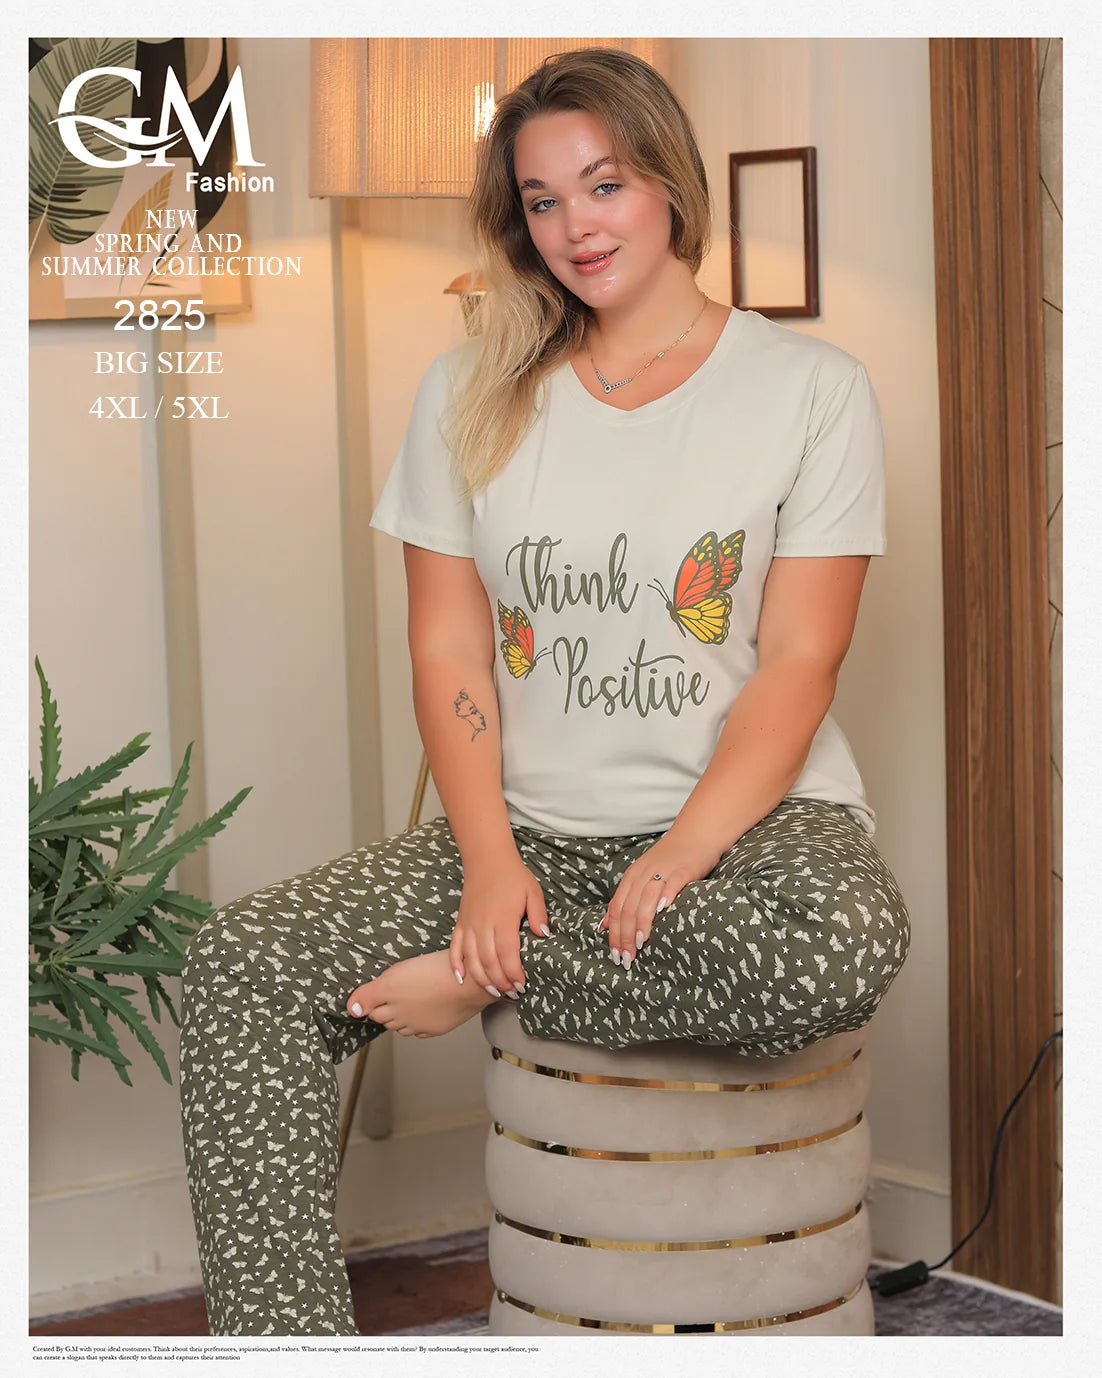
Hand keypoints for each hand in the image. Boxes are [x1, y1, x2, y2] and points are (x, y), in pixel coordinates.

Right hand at [449, 852, 549, 998]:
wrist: (487, 859)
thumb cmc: (513, 876)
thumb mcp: (533, 891)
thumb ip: (538, 914)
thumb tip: (543, 935)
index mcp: (503, 919)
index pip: (507, 954)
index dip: (514, 973)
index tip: (522, 984)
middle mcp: (483, 925)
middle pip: (489, 961)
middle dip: (501, 981)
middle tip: (512, 993)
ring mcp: (469, 925)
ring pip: (471, 959)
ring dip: (482, 979)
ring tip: (494, 991)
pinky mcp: (460, 923)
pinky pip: (455, 948)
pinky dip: (456, 965)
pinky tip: (461, 979)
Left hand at [600, 830, 722, 968]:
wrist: (695, 835)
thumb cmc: (669, 861)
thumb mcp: (641, 878)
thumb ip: (625, 900)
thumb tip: (605, 925)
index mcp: (631, 878)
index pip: (616, 908)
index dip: (614, 933)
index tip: (614, 955)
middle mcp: (643, 874)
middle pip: (628, 907)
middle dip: (625, 935)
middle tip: (626, 959)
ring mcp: (663, 871)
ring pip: (646, 899)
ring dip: (642, 923)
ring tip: (640, 944)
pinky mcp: (683, 870)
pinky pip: (671, 884)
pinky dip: (665, 897)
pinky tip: (663, 911)